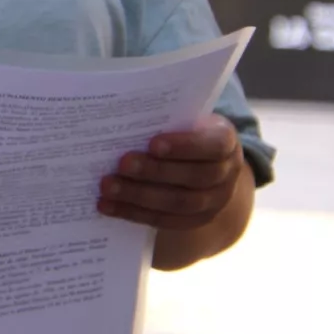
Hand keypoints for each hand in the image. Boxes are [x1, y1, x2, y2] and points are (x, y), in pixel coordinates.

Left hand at [98, 115, 243, 230]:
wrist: (203, 161)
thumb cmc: (181, 130)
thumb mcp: (181, 117)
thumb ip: (161, 117)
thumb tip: (117, 113)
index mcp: (224, 140)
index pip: (213, 145)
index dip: (184, 146)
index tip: (152, 143)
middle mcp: (225, 173)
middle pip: (194, 177)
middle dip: (154, 171)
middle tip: (122, 164)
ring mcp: (214, 201)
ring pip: (178, 203)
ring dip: (139, 195)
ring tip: (108, 187)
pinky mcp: (195, 220)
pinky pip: (165, 220)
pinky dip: (134, 213)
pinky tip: (108, 206)